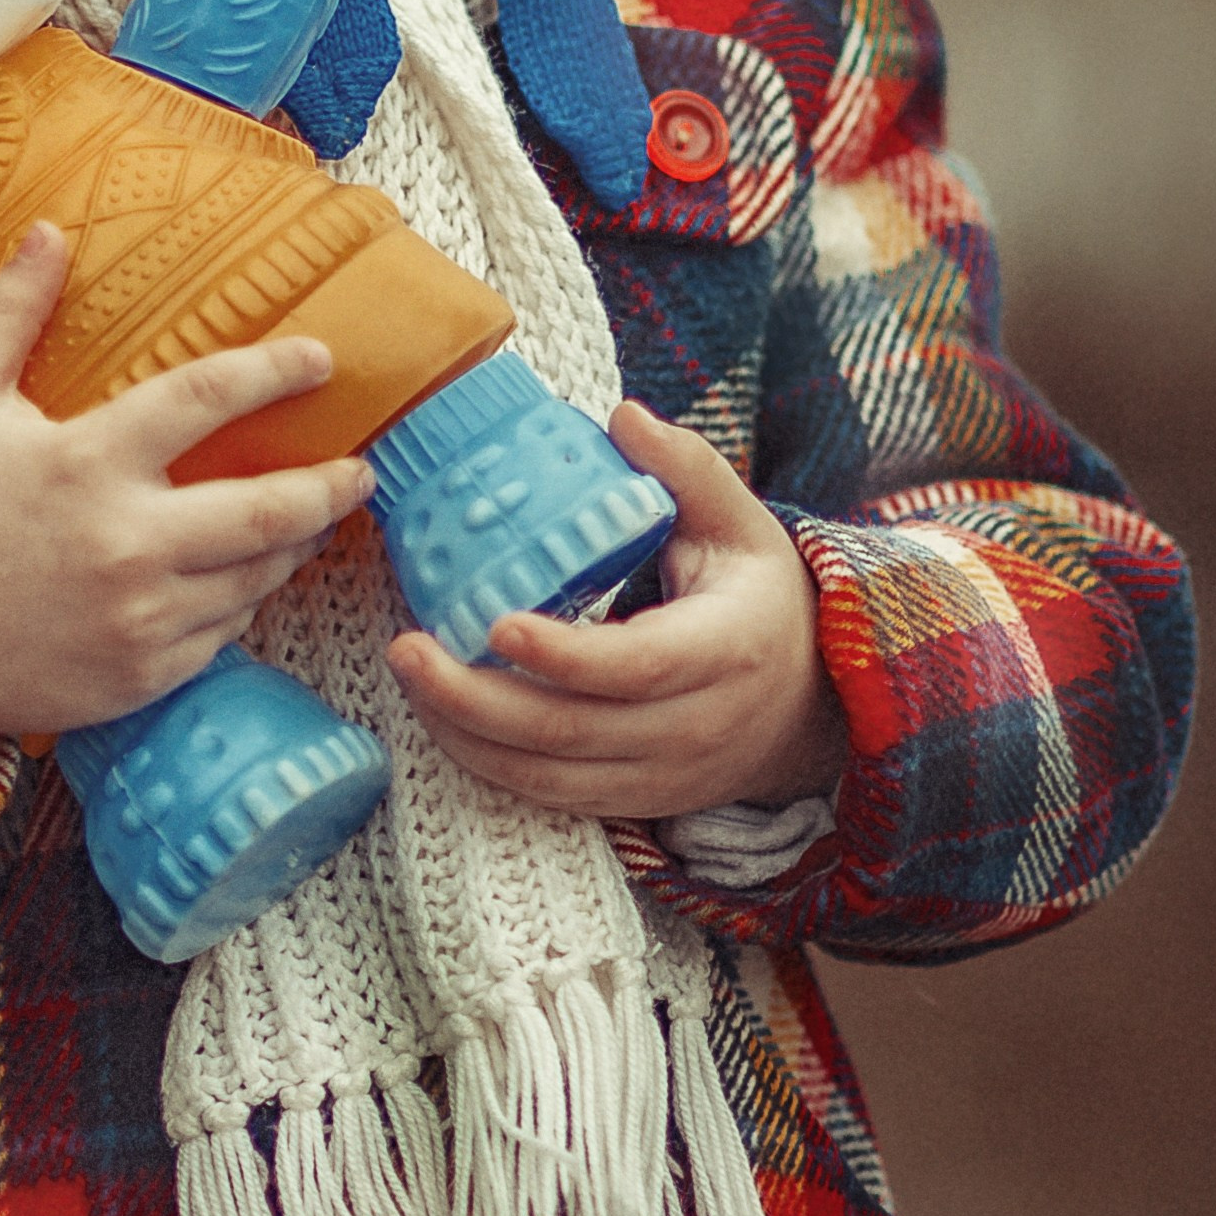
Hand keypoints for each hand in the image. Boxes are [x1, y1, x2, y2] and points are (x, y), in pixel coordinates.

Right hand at [0, 224, 372, 804]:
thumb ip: (8, 313)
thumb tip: (50, 233)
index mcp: (87, 463)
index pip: (208, 398)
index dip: (275, 371)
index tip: (320, 358)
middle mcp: (126, 544)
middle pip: (270, 510)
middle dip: (331, 487)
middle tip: (357, 470)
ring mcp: (138, 619)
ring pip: (255, 579)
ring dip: (291, 546)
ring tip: (307, 522)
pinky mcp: (137, 678)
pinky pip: (219, 636)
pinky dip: (238, 604)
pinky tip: (238, 581)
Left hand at [387, 396, 846, 820]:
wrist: (808, 705)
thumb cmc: (760, 598)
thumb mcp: (741, 524)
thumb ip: (687, 468)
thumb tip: (622, 415)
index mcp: (726, 649)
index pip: (639, 664)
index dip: (564, 654)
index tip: (496, 620)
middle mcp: (695, 725)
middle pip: (573, 729)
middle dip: (476, 698)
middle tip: (407, 648)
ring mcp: (662, 775)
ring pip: (549, 774)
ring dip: (465, 733)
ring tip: (409, 675)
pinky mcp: (634, 800)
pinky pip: (548, 796)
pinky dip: (487, 762)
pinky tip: (441, 716)